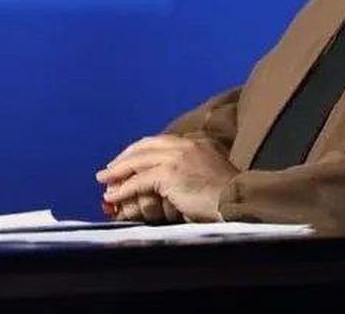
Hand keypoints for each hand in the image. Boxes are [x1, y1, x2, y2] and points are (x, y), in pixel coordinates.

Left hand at [96, 135, 237, 222]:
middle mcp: (184, 145)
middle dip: (124, 159)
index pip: (158, 142)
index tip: (125, 161)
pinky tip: (114, 195)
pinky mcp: (170, 174)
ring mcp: (176, 157)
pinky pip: (139, 181)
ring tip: (104, 182)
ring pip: (138, 162)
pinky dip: (124, 189)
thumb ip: (188, 174)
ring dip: (118, 173)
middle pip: (144, 148)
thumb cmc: (228, 197)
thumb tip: (164, 187)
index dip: (138, 152)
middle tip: (108, 170)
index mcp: (194, 143)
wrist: (239, 201)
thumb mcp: (208, 176)